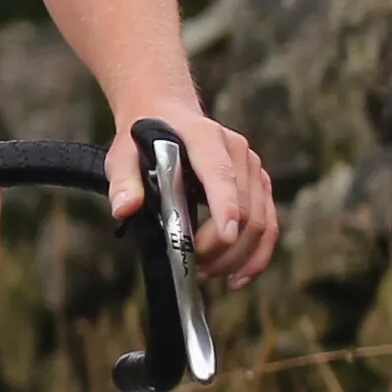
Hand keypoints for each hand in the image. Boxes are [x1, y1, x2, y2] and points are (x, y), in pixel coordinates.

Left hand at [117, 112, 278, 290]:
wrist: (166, 115)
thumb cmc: (144, 138)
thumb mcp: (122, 154)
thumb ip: (123, 181)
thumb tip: (124, 209)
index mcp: (205, 138)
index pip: (220, 175)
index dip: (225, 206)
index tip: (224, 236)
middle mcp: (238, 152)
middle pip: (244, 209)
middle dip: (220, 247)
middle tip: (192, 266)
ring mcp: (253, 169)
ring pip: (261, 222)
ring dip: (236, 257)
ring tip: (206, 273)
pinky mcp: (259, 185)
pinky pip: (269, 224)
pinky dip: (257, 255)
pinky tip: (237, 276)